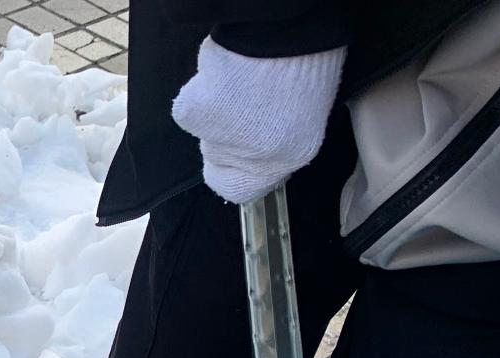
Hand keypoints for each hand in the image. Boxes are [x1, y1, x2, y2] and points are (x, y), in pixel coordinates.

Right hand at [171, 38, 346, 204]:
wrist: (285, 27)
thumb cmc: (307, 59)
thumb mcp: (309, 109)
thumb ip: (280, 138)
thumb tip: (258, 144)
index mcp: (287, 156)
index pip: (239, 189)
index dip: (234, 170)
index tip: (236, 154)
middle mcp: (250, 157)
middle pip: (218, 158)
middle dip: (225, 135)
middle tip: (242, 103)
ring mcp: (218, 138)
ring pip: (204, 132)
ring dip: (215, 111)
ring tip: (238, 81)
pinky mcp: (194, 114)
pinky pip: (190, 108)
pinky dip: (200, 92)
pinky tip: (221, 74)